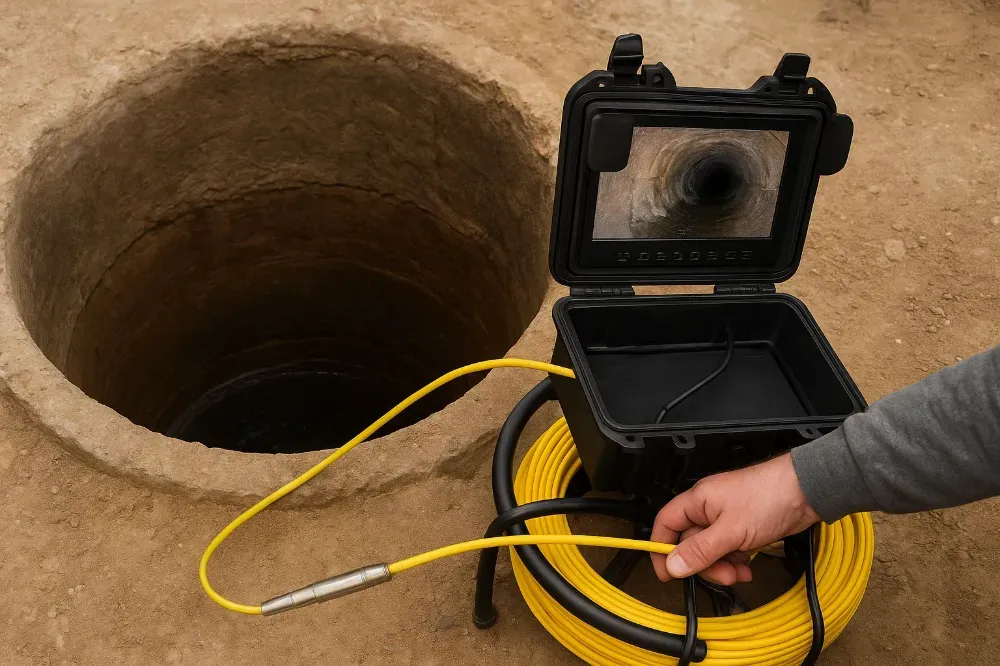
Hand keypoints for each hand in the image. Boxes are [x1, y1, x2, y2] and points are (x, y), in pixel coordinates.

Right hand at [649, 453, 820, 585]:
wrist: (807, 491)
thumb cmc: (768, 498)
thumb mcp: (731, 531)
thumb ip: (700, 550)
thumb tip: (673, 565)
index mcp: (697, 501)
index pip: (665, 524)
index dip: (661, 548)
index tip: (667, 574)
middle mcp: (708, 508)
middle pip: (690, 542)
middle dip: (704, 564)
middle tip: (722, 576)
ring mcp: (726, 518)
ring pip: (711, 550)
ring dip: (722, 566)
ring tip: (740, 573)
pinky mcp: (743, 527)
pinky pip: (728, 550)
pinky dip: (735, 562)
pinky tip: (748, 568)